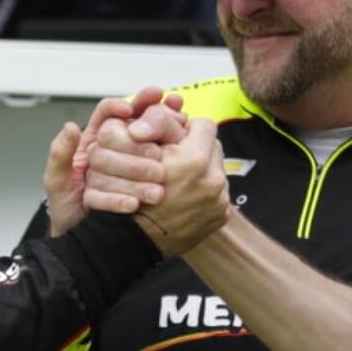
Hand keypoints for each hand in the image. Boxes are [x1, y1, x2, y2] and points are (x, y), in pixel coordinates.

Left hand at [43, 88, 183, 235]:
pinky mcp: (146, 184)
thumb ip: (60, 155)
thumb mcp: (58, 183)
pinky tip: (183, 151)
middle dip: (154, 112)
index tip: (129, 110)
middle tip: (171, 107)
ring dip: (167, 133)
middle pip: (136, 124)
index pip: (107, 115)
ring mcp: (133, 167)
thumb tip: (70, 127)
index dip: (119, 106)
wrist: (85, 245)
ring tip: (181, 124)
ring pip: (152, 143)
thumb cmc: (67, 211)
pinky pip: (161, 168)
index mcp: (92, 144)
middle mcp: (115, 150)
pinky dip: (174, 156)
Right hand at [95, 117, 227, 255]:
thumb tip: (175, 110)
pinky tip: (184, 197)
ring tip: (180, 179)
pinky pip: (217, 194)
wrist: (132, 240)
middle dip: (196, 149)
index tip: (176, 136)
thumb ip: (161, 126)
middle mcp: (214, 180)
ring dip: (201, 171)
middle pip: (213, 147)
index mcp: (195, 159)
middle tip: (177, 158)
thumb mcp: (139, 151)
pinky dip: (203, 193)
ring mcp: (219, 201)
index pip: (204, 124)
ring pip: (216, 170)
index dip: (187, 127)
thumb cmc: (131, 194)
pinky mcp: (220, 217)